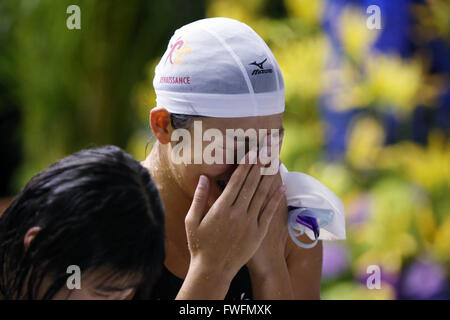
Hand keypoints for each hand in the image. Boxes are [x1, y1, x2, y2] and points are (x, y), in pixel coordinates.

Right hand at [184, 150, 285, 282]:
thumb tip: (203, 177)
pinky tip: (281, 187)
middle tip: (267, 150)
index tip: (251, 153)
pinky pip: (268, 213)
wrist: (213, 270)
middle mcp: (237, 214)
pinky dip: (275, 199)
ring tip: (275, 162)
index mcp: (221, 209)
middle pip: (251, 185)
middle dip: (259, 166)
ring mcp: (249, 224)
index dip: (245, 166)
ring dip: (269, 177)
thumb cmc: (199, 245)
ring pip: (261, 196)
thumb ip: (199, 198)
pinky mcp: (258, 233)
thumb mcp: (192, 221)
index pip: (236, 182)